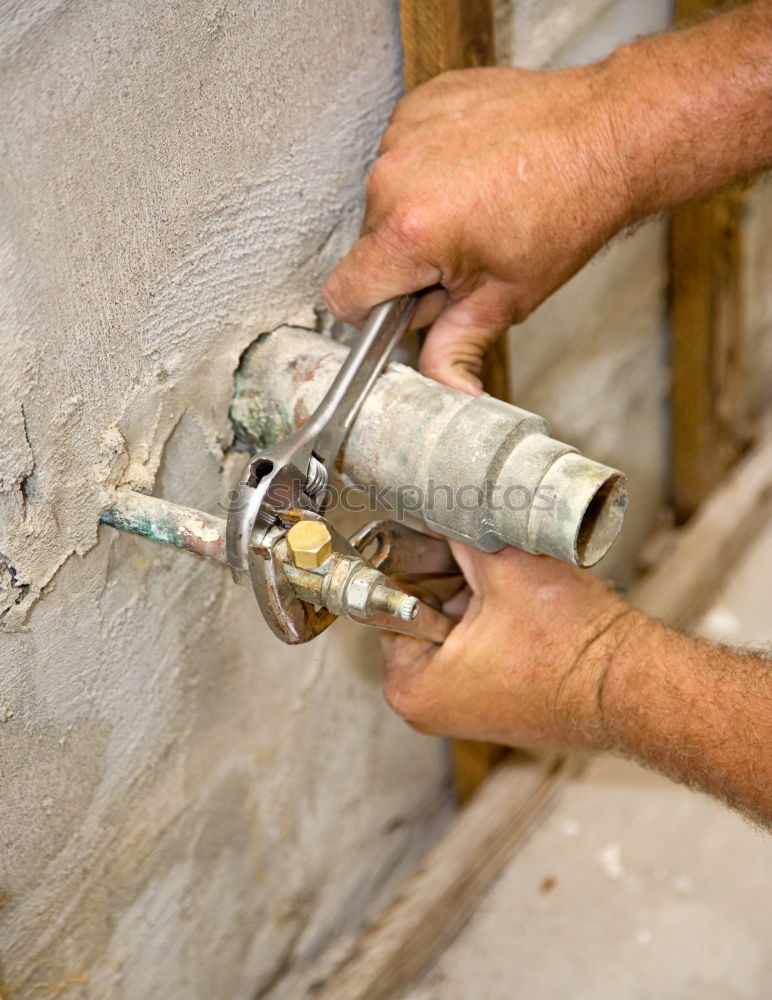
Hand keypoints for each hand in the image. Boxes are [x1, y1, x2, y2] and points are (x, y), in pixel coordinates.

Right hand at [323, 65, 631, 392]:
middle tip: (467, 258)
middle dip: (408, 264)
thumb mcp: (506, 300)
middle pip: (369, 250)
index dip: (375, 313)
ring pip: (385, 203)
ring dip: (418, 216)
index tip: (412, 303)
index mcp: (409, 232)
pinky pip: (402, 156)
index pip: (344, 295)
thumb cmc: (568, 212)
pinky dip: (430, 170)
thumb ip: (456, 351)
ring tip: (478, 209)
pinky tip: (475, 171)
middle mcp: (393, 176)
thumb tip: (444, 394)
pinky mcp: (418, 104)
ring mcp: (403, 133)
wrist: (607, 133)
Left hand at [381, 540, 636, 748]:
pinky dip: (490, 612)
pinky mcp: (487, 694)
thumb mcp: (504, 566)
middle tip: (482, 558)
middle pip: (417, 606)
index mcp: (410, 684)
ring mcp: (458, 702)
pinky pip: (471, 637)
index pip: (388, 596)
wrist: (633, 683)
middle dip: (449, 574)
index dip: (417, 557)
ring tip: (507, 582)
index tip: (436, 536)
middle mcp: (425, 702)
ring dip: (473, 590)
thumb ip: (457, 527)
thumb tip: (434, 496)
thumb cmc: (576, 647)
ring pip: (448, 617)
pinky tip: (517, 603)